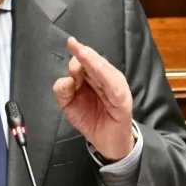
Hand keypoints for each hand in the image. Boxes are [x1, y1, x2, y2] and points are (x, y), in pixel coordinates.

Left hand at [52, 37, 133, 160]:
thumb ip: (63, 91)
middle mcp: (106, 79)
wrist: (107, 142)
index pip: (86, 62)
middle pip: (95, 63)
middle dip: (85, 54)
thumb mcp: (69, 105)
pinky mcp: (122, 100)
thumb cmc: (90, 119)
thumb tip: (65, 80)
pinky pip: (114, 87)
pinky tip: (98, 69)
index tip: (70, 43)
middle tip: (74, 45)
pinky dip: (106, 77)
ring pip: (105, 71)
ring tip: (84, 53)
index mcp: (94, 78)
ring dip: (94, 61)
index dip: (79, 53)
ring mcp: (116, 88)